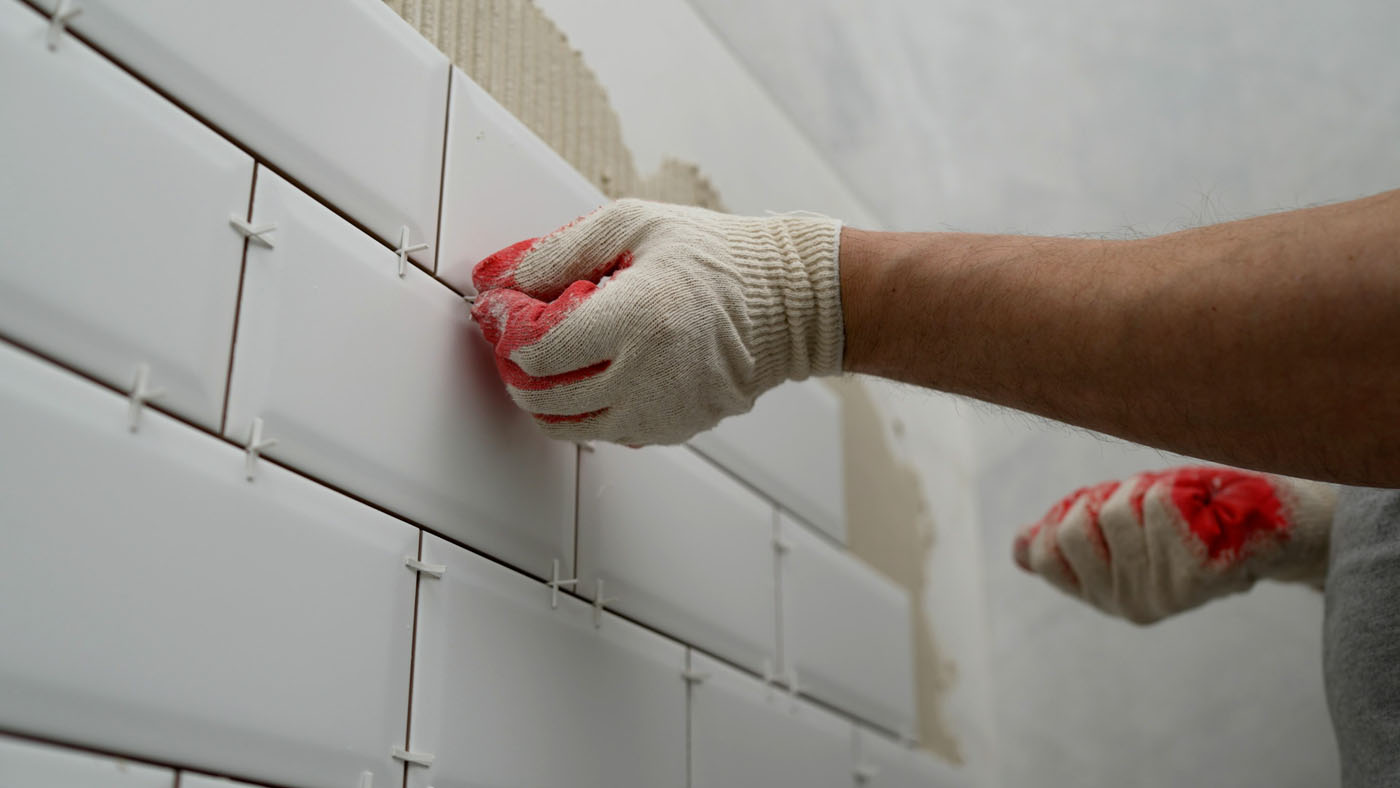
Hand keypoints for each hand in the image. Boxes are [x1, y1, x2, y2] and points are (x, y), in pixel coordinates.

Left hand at [469, 199, 843, 444]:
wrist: (789, 300)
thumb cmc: (716, 257)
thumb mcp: (631, 226)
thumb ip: (556, 253)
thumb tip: (498, 279)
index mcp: (637, 318)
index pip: (539, 351)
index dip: (506, 331)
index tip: (502, 312)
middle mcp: (648, 376)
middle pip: (544, 397)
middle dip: (516, 367)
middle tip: (517, 336)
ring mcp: (662, 412)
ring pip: (568, 426)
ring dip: (544, 395)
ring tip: (552, 357)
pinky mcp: (674, 430)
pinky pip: (607, 431)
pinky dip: (587, 407)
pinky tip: (597, 371)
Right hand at [1013, 466, 1335, 623]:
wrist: (1276, 526)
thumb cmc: (1195, 517)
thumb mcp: (1126, 528)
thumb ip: (1076, 536)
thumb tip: (1018, 546)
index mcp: (1105, 596)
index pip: (1042, 553)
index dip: (1065, 513)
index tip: (1102, 504)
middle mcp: (1128, 605)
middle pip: (1073, 527)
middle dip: (1106, 495)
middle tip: (1148, 501)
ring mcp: (1163, 595)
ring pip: (1116, 511)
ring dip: (1145, 487)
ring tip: (1184, 506)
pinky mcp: (1196, 579)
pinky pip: (1157, 507)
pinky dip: (1178, 490)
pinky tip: (1206, 510)